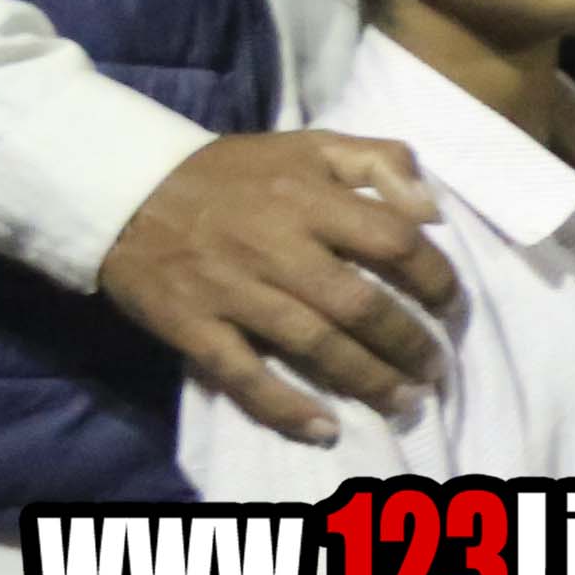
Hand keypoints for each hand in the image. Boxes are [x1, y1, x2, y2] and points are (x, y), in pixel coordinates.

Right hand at [98, 130, 457, 437]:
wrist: (123, 189)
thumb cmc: (232, 173)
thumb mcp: (309, 145)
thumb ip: (379, 161)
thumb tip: (432, 210)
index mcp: (308, 198)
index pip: (394, 241)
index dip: (436, 278)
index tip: (451, 305)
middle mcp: (274, 245)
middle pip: (360, 304)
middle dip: (409, 342)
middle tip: (434, 368)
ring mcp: (230, 290)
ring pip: (314, 344)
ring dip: (367, 379)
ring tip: (404, 400)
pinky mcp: (192, 324)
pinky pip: (243, 374)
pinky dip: (284, 406)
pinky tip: (324, 428)